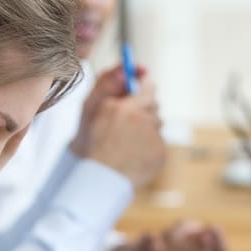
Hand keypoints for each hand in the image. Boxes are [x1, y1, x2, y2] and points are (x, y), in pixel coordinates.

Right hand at [73, 65, 164, 187]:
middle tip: (130, 116)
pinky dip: (148, 146)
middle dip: (144, 108)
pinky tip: (133, 154)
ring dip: (146, 127)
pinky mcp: (160, 154)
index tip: (142, 79)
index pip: (146, 86)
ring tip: (126, 141)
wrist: (98, 179)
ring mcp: (153, 138)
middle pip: (154, 105)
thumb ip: (107, 85)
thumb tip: (125, 71)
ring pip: (156, 125)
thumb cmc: (91, 145)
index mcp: (124, 108)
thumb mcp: (91, 109)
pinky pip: (157, 143)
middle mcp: (141, 121)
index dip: (144, 82)